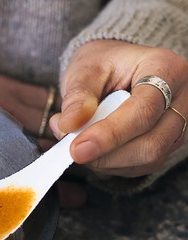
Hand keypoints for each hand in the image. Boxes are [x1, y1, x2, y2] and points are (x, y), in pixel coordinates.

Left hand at [49, 40, 187, 177]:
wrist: (112, 71)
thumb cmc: (102, 66)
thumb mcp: (85, 70)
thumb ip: (77, 97)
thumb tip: (68, 125)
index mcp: (166, 69)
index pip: (144, 110)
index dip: (109, 134)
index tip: (77, 148)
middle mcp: (179, 100)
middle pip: (151, 143)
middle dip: (106, 154)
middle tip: (71, 150)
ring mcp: (175, 127)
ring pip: (146, 160)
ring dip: (105, 162)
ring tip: (78, 143)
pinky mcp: (164, 147)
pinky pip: (138, 168)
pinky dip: (109, 165)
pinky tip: (92, 150)